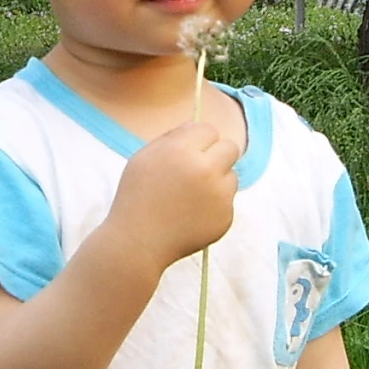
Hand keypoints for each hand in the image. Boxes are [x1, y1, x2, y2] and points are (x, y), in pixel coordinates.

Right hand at [108, 122, 240, 268]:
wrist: (137, 242)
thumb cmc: (136, 197)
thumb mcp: (143, 158)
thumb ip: (171, 137)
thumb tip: (195, 126)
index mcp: (182, 151)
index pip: (209, 130)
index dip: (199, 141)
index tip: (190, 153)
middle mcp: (206, 170)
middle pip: (231, 148)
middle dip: (217, 155)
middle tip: (199, 170)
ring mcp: (219, 195)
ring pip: (232, 176)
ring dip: (218, 181)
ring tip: (191, 197)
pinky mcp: (226, 217)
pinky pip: (228, 202)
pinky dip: (215, 206)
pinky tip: (193, 215)